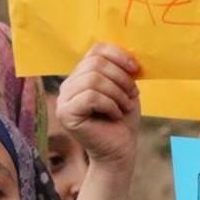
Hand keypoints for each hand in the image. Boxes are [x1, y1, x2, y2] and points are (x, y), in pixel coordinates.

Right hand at [58, 43, 140, 170]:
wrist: (120, 150)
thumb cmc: (123, 119)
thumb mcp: (125, 88)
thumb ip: (120, 68)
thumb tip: (127, 51)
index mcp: (81, 74)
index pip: (96, 50)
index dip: (118, 55)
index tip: (136, 69)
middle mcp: (68, 85)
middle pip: (95, 63)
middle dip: (120, 78)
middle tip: (132, 94)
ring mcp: (64, 100)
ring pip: (93, 80)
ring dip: (117, 93)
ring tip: (124, 107)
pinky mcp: (66, 114)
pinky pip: (90, 97)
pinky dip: (109, 104)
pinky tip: (115, 115)